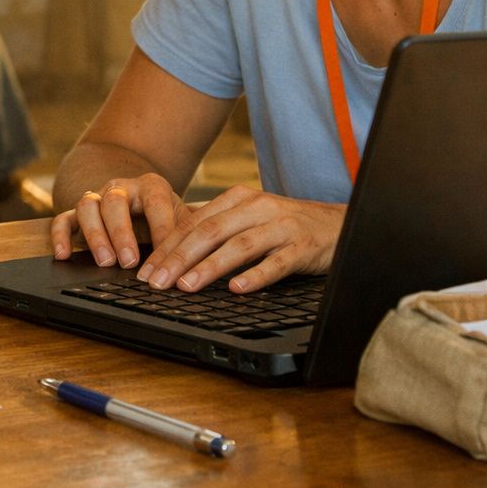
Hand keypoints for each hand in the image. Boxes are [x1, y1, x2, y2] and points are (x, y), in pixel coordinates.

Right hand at [48, 174, 186, 269]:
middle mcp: (121, 188)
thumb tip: (203, 262)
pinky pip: (62, 219)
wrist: (138, 196)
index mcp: (151, 186)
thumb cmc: (165, 215)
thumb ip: (191, 234)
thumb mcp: (182, 218)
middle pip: (115, 202)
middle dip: (121, 233)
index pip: (156, 203)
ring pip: (87, 206)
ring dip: (95, 235)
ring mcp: (97, 198)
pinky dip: (60, 236)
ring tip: (105, 262)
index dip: (161, 230)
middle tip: (129, 262)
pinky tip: (64, 255)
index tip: (167, 258)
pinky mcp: (77, 213)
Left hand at [137, 184, 344, 293]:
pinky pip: (277, 262)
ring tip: (187, 285)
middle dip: (179, 257)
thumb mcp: (248, 217)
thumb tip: (171, 241)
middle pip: (210, 232)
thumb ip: (215, 224)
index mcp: (238, 199)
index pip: (194, 223)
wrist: (340, 224)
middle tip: (157, 281)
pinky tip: (238, 288)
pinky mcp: (304, 246)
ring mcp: (282, 226)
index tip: (146, 270)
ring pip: (239, 245)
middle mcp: (257, 208)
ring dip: (210, 266)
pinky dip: (256, 275)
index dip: (167, 246)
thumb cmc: (287, 225)